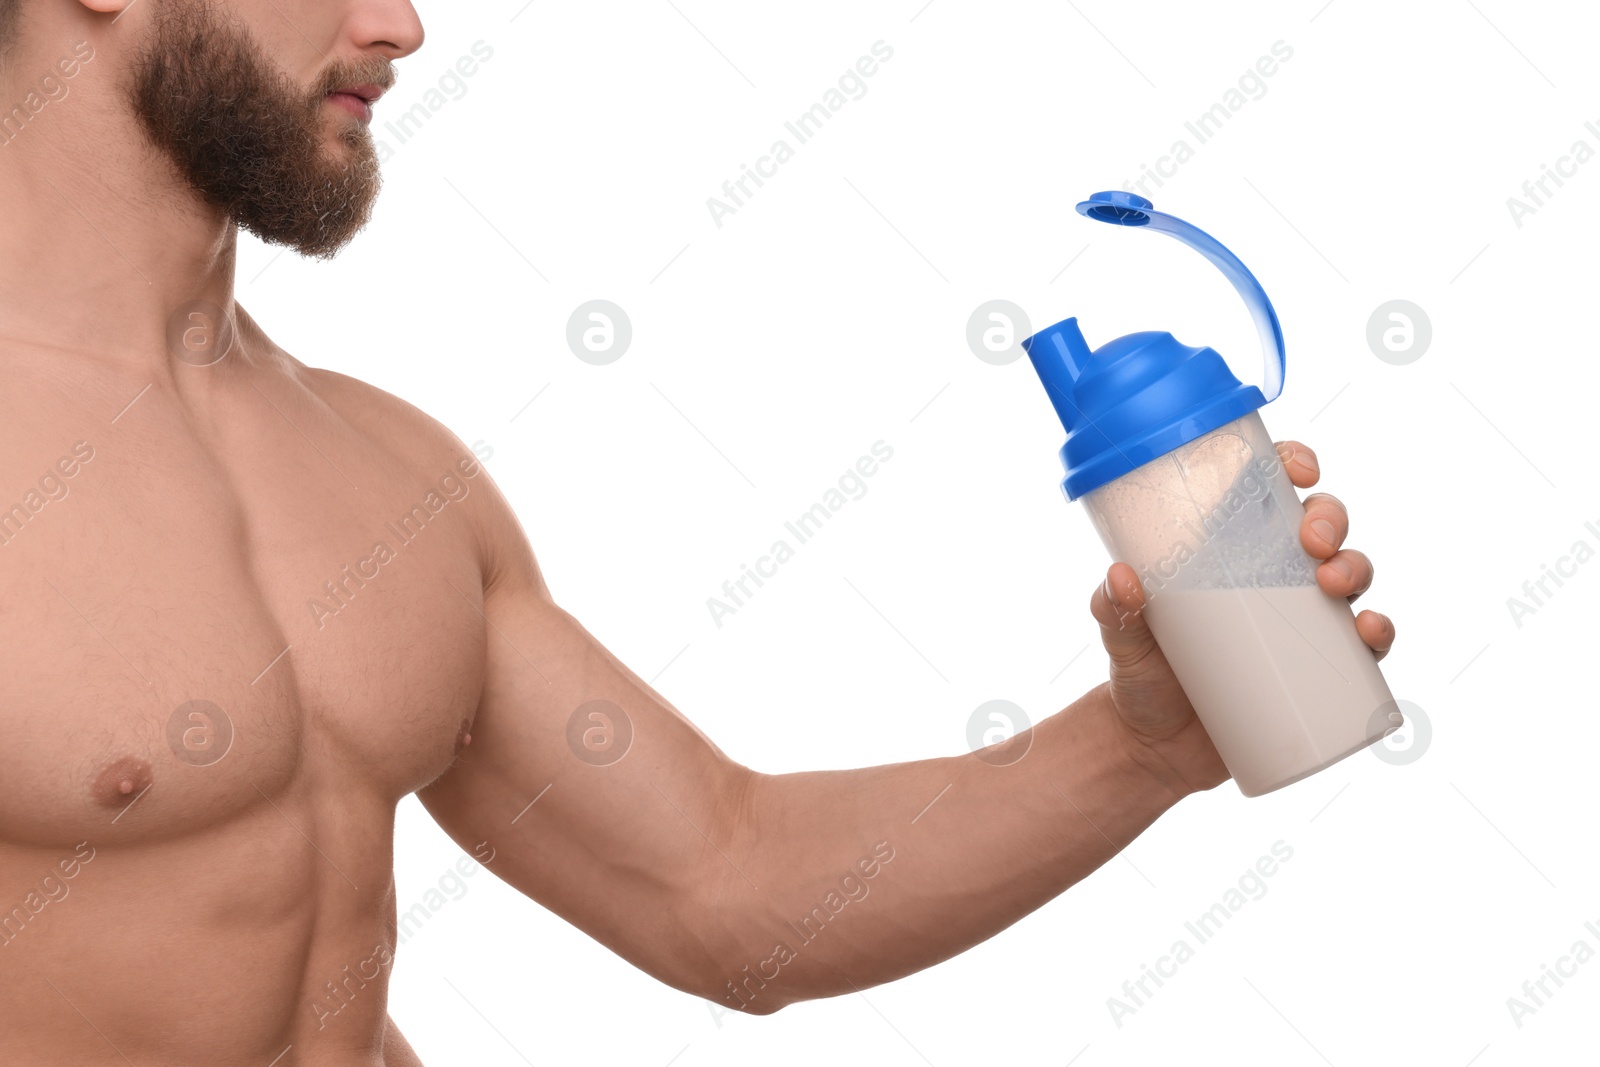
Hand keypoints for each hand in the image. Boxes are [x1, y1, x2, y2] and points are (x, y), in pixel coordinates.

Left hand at [1086, 440, 1396, 795]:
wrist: (1155, 750)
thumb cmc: (1140, 675)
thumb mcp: (1121, 636)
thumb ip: (1112, 606)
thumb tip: (1123, 577)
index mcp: (1229, 547)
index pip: (1268, 488)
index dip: (1295, 463)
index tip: (1300, 470)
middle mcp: (1274, 574)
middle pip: (1321, 526)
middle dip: (1331, 521)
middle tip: (1313, 544)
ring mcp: (1301, 620)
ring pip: (1351, 575)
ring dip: (1357, 568)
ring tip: (1334, 587)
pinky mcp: (1318, 669)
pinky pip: (1364, 644)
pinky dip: (1378, 633)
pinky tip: (1369, 633)